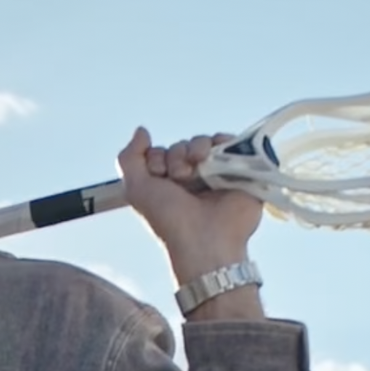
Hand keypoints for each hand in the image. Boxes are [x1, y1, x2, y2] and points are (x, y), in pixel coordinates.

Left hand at [118, 127, 264, 289]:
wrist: (206, 240)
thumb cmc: (170, 221)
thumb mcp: (136, 189)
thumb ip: (129, 158)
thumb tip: (142, 130)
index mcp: (168, 186)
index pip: (161, 153)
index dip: (157, 159)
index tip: (159, 176)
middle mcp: (192, 180)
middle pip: (182, 146)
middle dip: (177, 155)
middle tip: (180, 177)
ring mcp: (217, 175)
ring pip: (205, 142)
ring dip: (196, 148)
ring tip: (197, 169)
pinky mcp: (240, 172)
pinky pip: (231, 143)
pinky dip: (223, 142)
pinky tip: (215, 158)